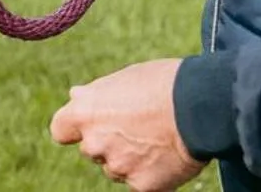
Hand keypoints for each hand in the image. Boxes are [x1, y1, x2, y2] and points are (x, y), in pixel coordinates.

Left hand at [50, 59, 206, 190]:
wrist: (199, 107)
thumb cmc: (162, 84)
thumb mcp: (122, 79)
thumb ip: (96, 94)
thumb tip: (76, 96)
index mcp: (84, 112)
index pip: (61, 130)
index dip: (73, 128)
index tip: (89, 125)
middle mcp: (94, 142)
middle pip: (91, 149)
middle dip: (107, 142)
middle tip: (136, 128)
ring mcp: (117, 167)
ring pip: (116, 168)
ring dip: (128, 159)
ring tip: (156, 138)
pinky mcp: (141, 186)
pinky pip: (140, 182)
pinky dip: (150, 173)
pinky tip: (166, 155)